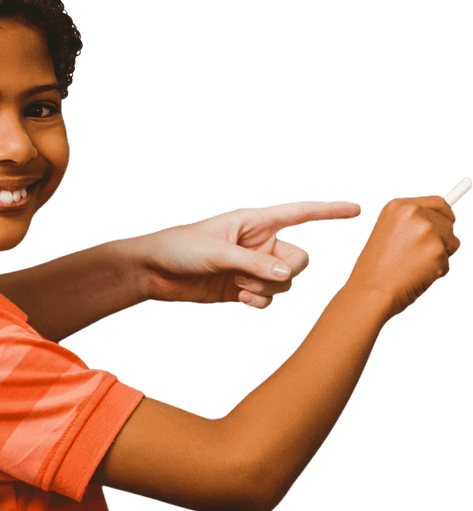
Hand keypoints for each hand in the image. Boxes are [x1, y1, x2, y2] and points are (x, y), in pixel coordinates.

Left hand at [137, 200, 362, 308]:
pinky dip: (258, 300)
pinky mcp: (245, 288)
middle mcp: (260, 243)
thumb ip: (254, 262)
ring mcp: (254, 266)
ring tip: (236, 282)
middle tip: (254, 273)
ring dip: (266, 287)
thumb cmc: (180, 248)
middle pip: (300, 259)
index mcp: (255, 221)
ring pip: (287, 282)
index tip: (358, 209)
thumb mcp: (217, 252)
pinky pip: (270, 299)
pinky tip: (237, 295)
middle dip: (285, 271)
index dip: (329, 211)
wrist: (154, 272)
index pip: (300, 213)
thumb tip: (289, 273)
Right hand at [347, 196, 459, 318]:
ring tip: (414, 265)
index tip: (445, 225)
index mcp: (397, 205)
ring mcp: (427, 230)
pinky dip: (437, 271)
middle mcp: (413, 212)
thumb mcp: (388, 232)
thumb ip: (412, 224)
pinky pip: (448, 261)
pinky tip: (417, 274)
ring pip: (452, 242)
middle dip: (442, 238)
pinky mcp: (437, 250)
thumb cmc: (376, 267)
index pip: (437, 203)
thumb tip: (444, 222)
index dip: (443, 216)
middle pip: (448, 222)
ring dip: (440, 255)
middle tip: (421, 254)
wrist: (372, 289)